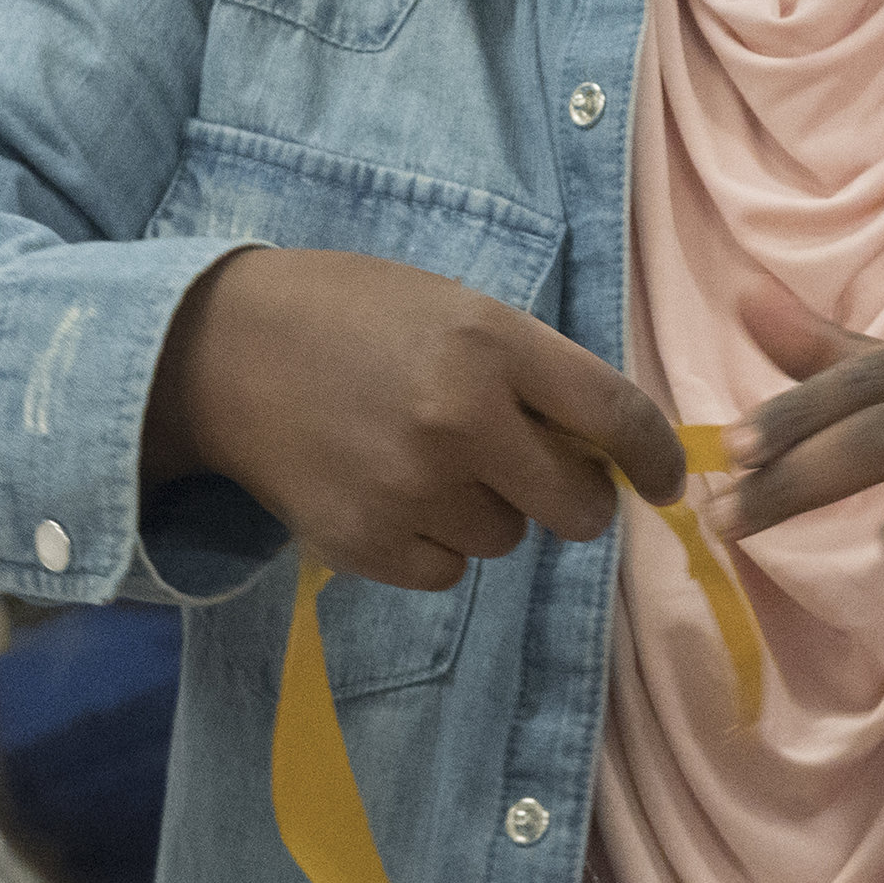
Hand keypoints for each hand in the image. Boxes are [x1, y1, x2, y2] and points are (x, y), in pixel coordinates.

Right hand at [141, 248, 686, 592]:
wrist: (220, 353)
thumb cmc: (350, 316)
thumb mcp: (454, 310)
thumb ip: (532, 372)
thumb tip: (611, 451)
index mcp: (491, 346)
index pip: (617, 418)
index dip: (654, 460)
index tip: (662, 481)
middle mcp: (461, 423)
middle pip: (576, 508)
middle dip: (572, 499)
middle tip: (535, 473)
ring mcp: (412, 491)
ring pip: (507, 541)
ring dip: (488, 513)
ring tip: (424, 461)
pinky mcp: (368, 545)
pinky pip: (447, 572)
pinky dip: (433, 544)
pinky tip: (388, 492)